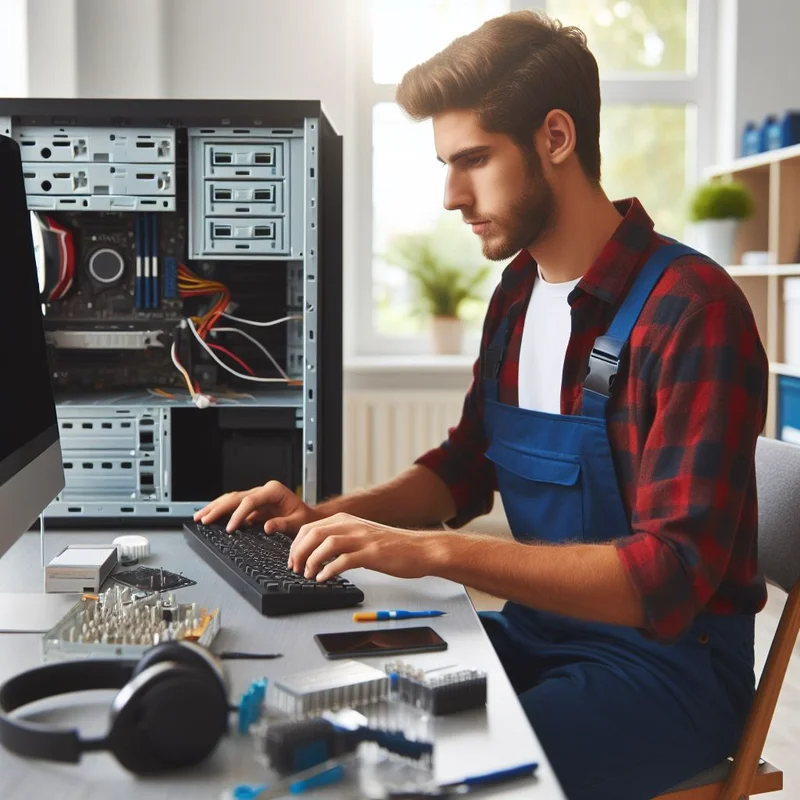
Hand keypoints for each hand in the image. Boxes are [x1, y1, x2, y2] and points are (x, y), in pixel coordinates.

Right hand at [193, 480, 319, 534]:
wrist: (308, 516)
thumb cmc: (305, 518)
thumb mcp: (299, 522)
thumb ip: (283, 524)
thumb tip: (267, 526)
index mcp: (274, 490)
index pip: (250, 500)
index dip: (238, 514)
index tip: (230, 528)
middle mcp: (263, 490)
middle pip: (236, 497)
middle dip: (218, 508)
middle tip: (204, 519)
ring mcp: (257, 496)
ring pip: (231, 499)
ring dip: (215, 508)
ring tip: (200, 517)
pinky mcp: (252, 505)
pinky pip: (233, 506)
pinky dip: (220, 511)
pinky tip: (209, 516)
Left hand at [288, 512, 442, 581]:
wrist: (421, 549)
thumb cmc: (393, 547)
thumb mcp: (363, 536)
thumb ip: (343, 540)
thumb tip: (318, 553)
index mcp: (347, 521)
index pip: (311, 527)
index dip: (296, 545)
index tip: (293, 560)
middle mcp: (352, 526)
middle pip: (314, 533)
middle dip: (299, 552)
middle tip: (296, 569)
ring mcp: (362, 539)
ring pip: (326, 544)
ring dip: (312, 561)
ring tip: (309, 575)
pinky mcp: (372, 554)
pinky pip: (344, 560)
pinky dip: (329, 570)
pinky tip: (325, 579)